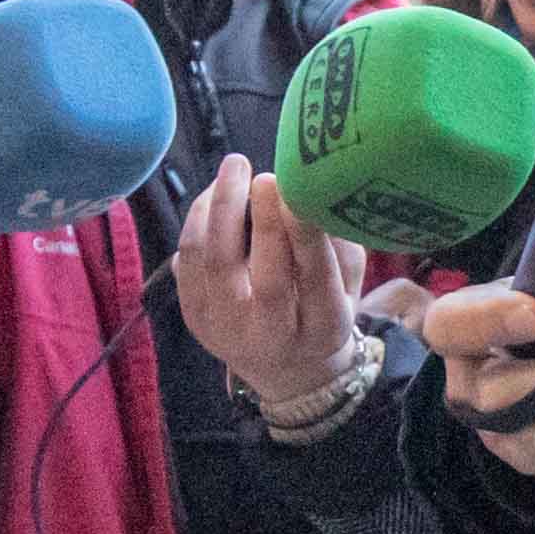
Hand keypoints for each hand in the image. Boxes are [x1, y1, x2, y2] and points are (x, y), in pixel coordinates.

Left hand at [176, 157, 372, 406]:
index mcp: (323, 327)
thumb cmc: (320, 310)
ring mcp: (227, 330)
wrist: (282, 365)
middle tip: (263, 175)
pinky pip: (187, 262)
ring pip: (215, 263)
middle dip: (263, 220)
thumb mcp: (347, 285)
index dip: (304, 233)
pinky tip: (214, 195)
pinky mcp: (194, 319)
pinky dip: (198, 221)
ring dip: (221, 208)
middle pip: (266, 276)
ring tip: (235, 168)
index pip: (315, 277)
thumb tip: (316, 191)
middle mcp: (273, 335)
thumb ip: (339, 245)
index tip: (297, 189)